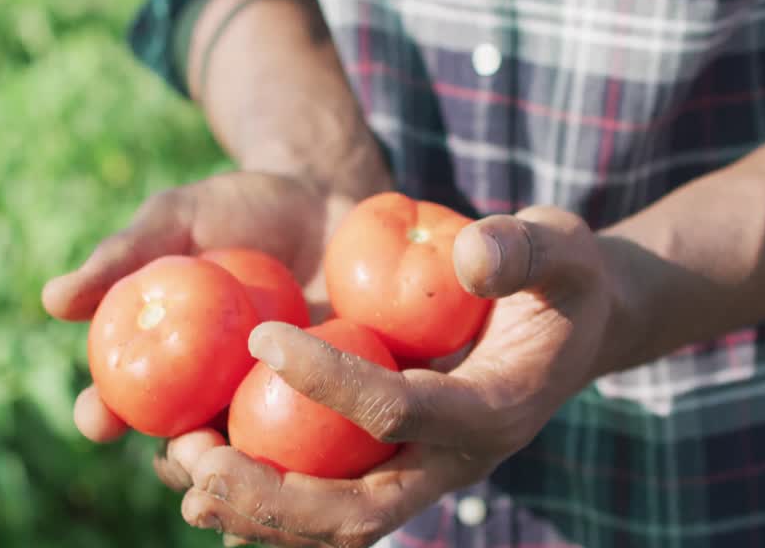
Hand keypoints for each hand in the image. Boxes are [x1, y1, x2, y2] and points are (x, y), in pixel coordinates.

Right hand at [41, 171, 359, 478]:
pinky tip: (312, 451)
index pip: (119, 401)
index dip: (102, 416)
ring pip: (252, 458)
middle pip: (186, 448)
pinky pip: (321, 431)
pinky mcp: (334, 398)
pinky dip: (311, 449)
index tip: (98, 417)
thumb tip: (53, 299)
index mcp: (161, 362)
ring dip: (245, 468)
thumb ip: (125, 254)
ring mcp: (275, 401)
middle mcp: (212, 394)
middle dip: (180, 463)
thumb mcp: (180, 218)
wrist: (326, 197)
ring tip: (244, 458)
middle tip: (188, 451)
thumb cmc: (241, 208)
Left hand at [176, 207, 626, 546]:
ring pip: (337, 525)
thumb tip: (468, 258)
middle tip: (198, 463)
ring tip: (183, 471)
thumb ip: (523, 247)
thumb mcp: (562, 245)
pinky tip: (212, 469)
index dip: (329, 380)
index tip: (263, 336)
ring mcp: (427, 471)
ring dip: (258, 511)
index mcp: (494, 411)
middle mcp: (457, 462)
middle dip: (274, 500)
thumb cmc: (567, 276)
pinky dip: (271, 496)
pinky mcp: (402, 463)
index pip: (398, 411)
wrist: (582, 324)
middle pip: (360, 513)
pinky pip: (332, 499)